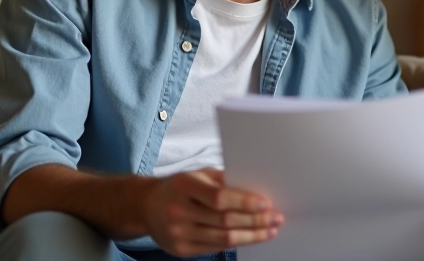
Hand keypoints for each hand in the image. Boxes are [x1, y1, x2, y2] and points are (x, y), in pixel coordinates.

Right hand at [142, 168, 283, 255]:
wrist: (147, 205)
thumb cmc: (181, 186)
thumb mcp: (199, 175)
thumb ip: (224, 181)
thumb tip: (257, 192)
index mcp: (184, 186)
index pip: (219, 198)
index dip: (245, 202)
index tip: (266, 204)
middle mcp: (178, 210)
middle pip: (224, 220)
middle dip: (255, 221)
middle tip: (276, 218)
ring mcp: (178, 233)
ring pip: (223, 238)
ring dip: (251, 235)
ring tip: (270, 230)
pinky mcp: (180, 250)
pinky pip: (215, 248)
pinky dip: (237, 243)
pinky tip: (250, 237)